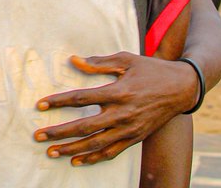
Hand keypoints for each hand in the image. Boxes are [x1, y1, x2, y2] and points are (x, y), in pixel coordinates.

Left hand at [33, 53, 195, 164]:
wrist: (181, 88)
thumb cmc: (152, 70)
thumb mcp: (127, 59)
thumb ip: (99, 62)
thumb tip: (73, 59)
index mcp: (118, 91)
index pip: (81, 98)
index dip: (59, 102)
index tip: (41, 105)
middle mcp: (122, 113)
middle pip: (84, 127)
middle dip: (59, 132)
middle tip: (39, 136)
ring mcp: (129, 128)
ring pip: (95, 144)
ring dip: (72, 149)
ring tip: (52, 152)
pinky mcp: (135, 138)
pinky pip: (111, 152)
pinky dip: (93, 158)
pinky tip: (77, 160)